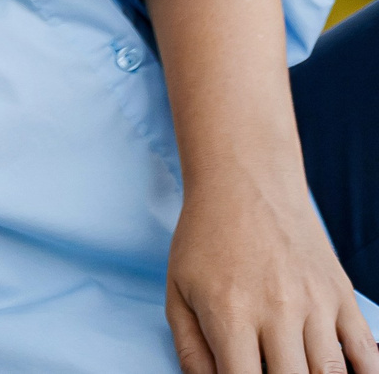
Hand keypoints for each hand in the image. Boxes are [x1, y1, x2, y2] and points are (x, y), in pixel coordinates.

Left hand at [148, 0, 378, 373]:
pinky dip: (362, 372)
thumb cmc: (205, 239)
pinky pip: (365, 353)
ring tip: (296, 369)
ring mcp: (316, 306)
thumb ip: (191, 350)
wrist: (246, 183)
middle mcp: (278, 313)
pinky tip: (345, 373)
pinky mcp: (341, 297)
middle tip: (271, 373)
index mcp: (230, 315)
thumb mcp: (178, 291)